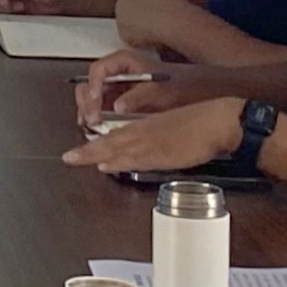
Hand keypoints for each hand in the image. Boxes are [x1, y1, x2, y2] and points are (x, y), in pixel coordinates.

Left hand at [63, 93, 241, 175]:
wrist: (218, 121)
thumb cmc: (198, 123)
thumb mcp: (171, 129)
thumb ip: (154, 141)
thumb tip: (141, 154)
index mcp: (147, 127)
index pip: (115, 137)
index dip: (95, 145)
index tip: (78, 152)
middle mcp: (145, 133)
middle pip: (111, 143)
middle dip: (88, 151)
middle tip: (68, 158)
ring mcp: (153, 143)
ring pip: (119, 149)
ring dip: (97, 155)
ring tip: (77, 159)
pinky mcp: (164, 153)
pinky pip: (137, 158)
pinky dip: (121, 161)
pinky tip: (108, 165)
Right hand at [73, 47, 168, 124]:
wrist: (188, 93)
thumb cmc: (175, 86)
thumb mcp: (157, 91)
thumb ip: (137, 97)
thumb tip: (117, 107)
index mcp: (123, 61)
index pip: (99, 70)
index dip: (93, 85)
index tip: (95, 101)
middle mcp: (115, 72)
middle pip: (90, 83)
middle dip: (88, 102)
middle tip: (92, 120)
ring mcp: (114, 86)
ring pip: (91, 96)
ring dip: (89, 111)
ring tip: (91, 126)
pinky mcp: (115, 100)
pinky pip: (99, 107)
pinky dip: (96, 116)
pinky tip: (96, 128)